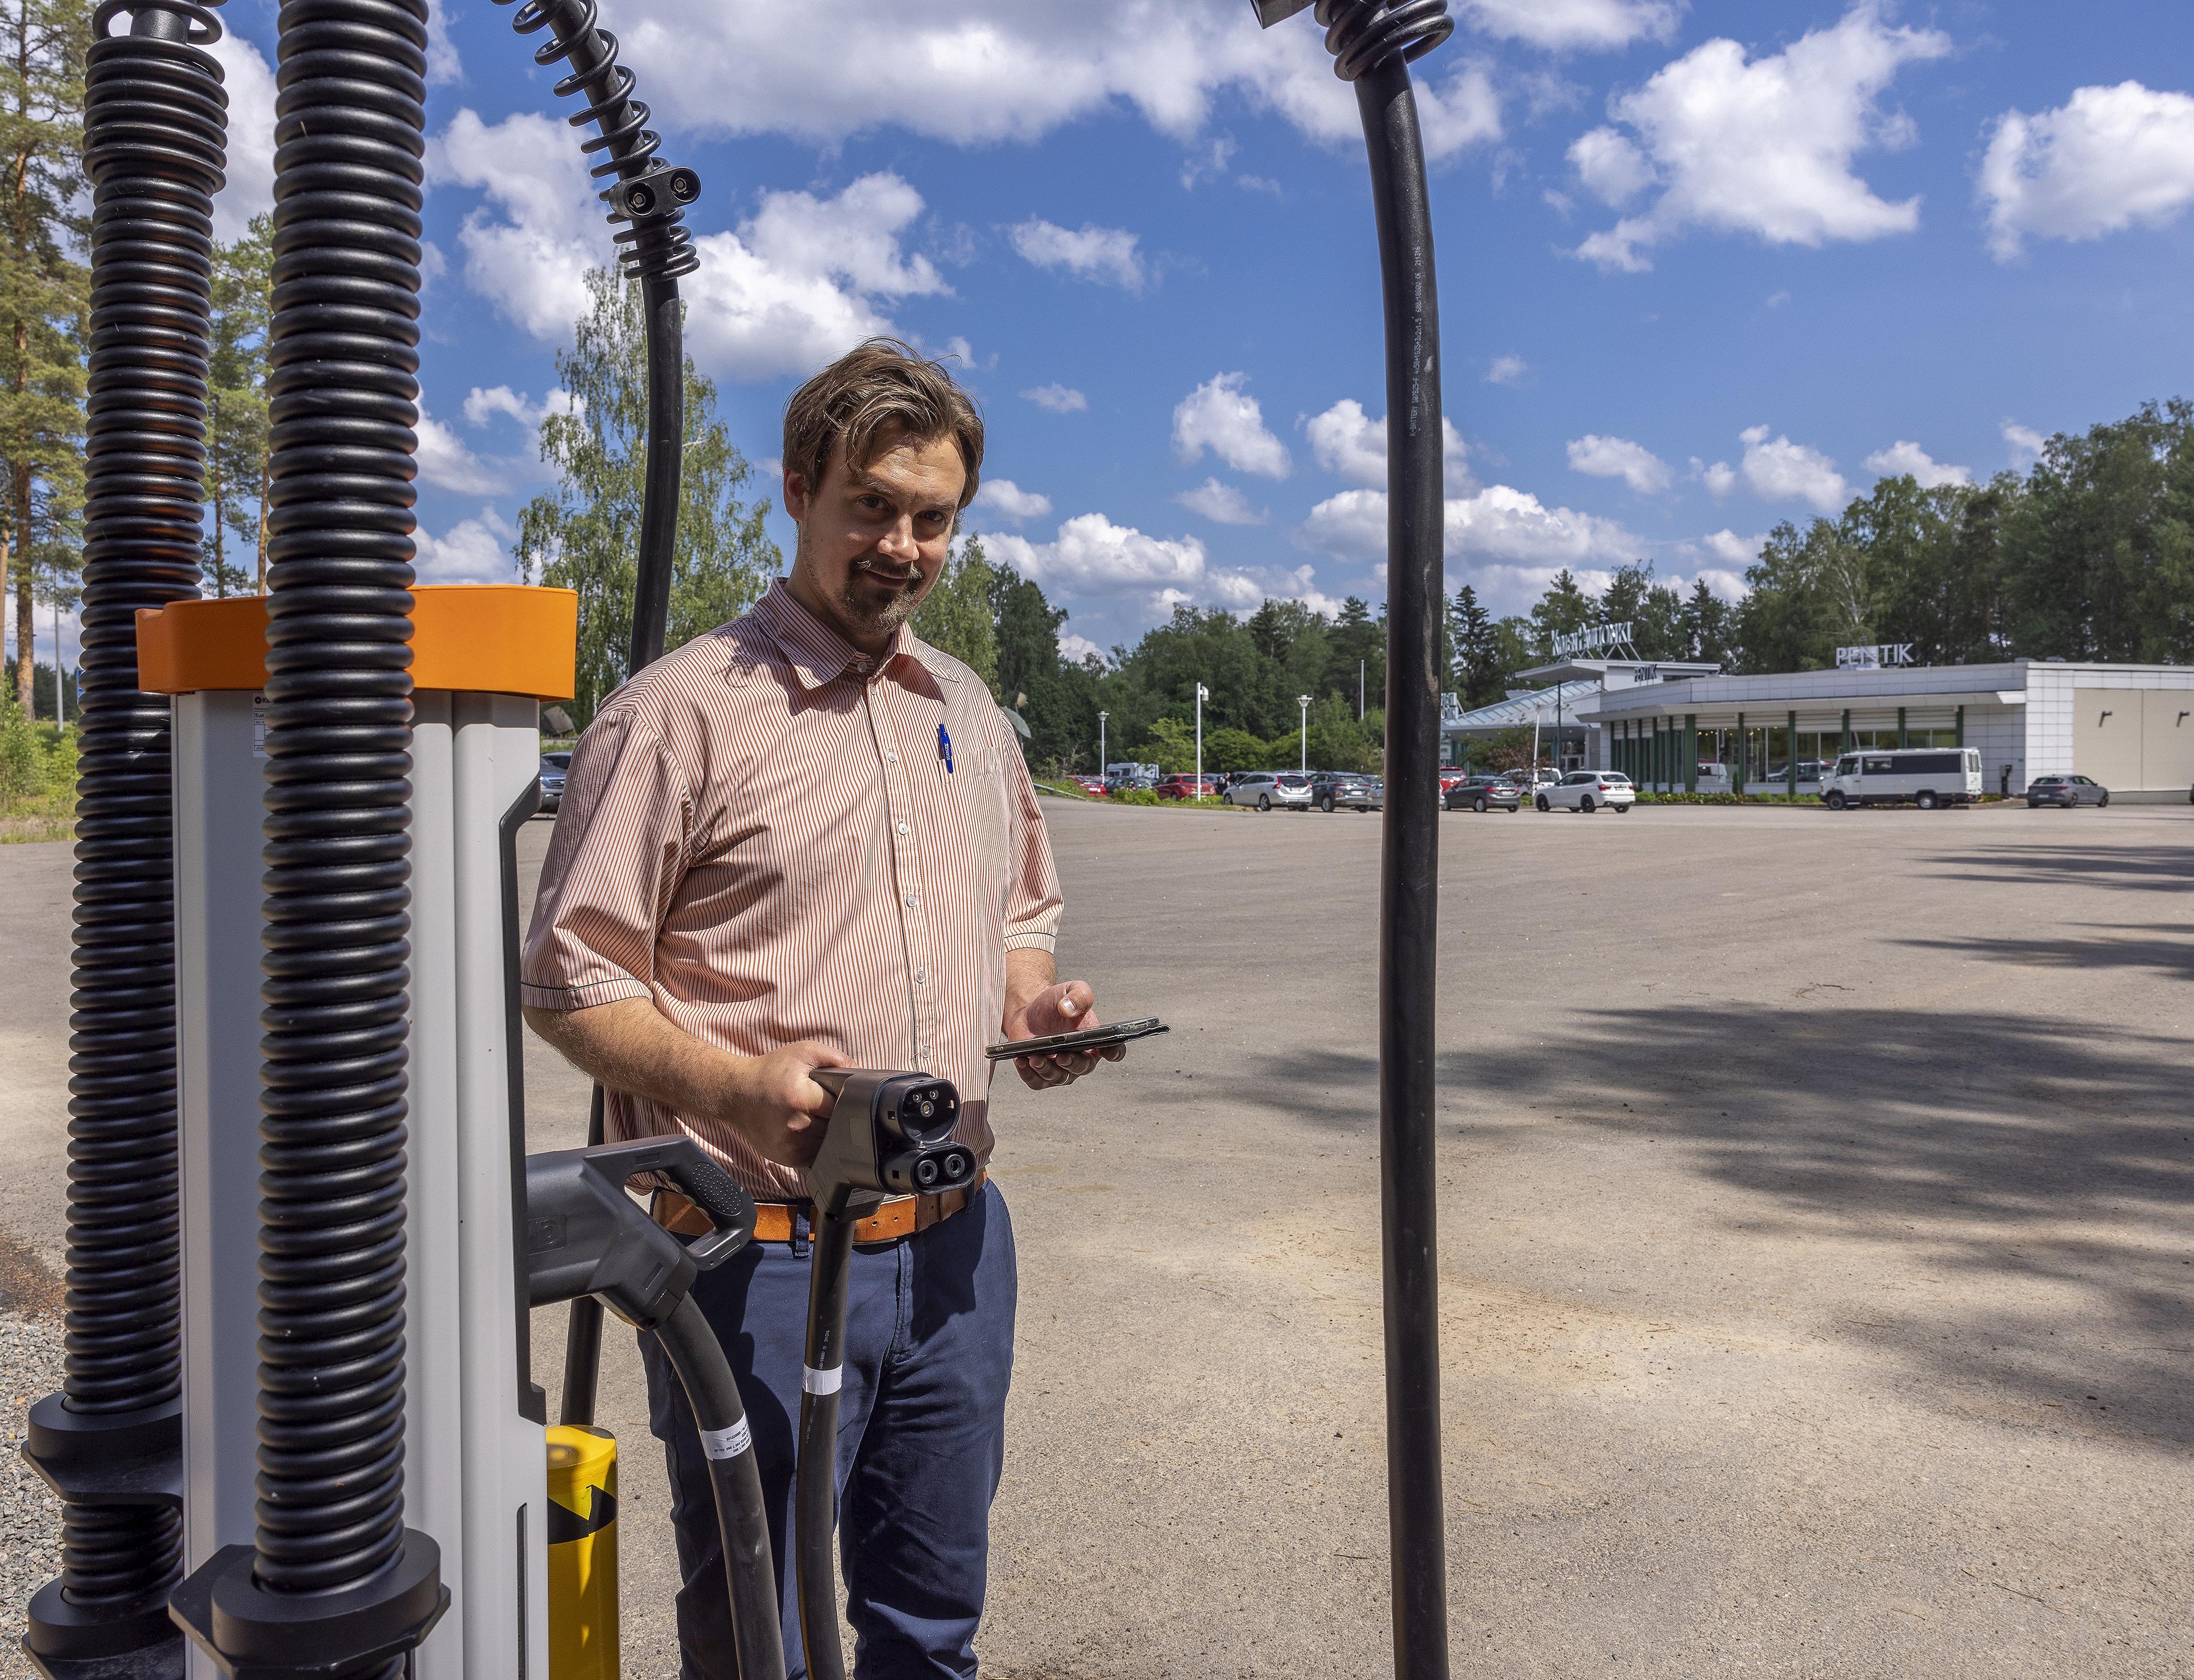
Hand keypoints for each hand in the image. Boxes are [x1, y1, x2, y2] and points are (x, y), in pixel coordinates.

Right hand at [720, 1040, 845, 1167]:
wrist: (735, 1093)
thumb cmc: (770, 1071)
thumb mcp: (803, 1052)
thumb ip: (836, 1059)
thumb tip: (862, 1074)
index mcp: (801, 1099)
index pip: (842, 1106)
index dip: (844, 1099)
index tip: (838, 1095)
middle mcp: (795, 1126)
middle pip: (836, 1126)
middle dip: (834, 1115)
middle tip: (821, 1104)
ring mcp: (790, 1146)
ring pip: (827, 1142)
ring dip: (826, 1131)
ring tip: (811, 1115)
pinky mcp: (786, 1159)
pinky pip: (815, 1154)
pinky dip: (815, 1143)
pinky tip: (805, 1129)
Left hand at [1000, 979, 1124, 1090]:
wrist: (1028, 1011)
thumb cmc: (1054, 1003)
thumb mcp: (1070, 989)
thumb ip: (1079, 995)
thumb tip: (1068, 1009)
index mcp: (1095, 1040)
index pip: (1113, 1050)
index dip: (1114, 1052)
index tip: (1107, 1049)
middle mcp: (1081, 1058)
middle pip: (1083, 1068)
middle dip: (1073, 1063)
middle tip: (1062, 1055)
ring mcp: (1061, 1069)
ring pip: (1059, 1078)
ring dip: (1048, 1070)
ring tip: (1035, 1057)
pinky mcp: (1040, 1074)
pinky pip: (1037, 1082)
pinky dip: (1029, 1074)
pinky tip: (1022, 1061)